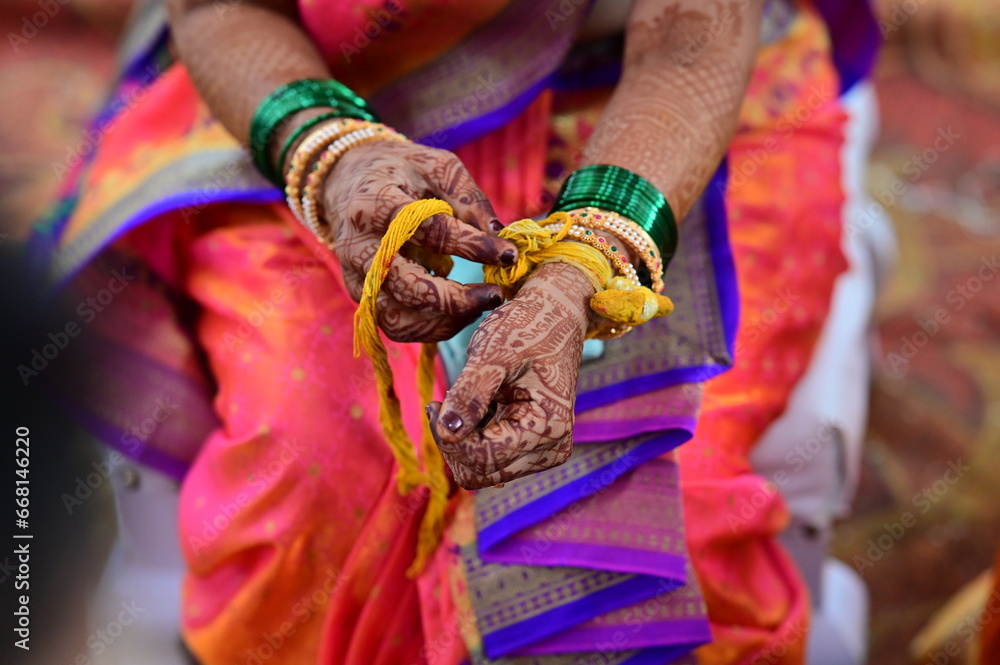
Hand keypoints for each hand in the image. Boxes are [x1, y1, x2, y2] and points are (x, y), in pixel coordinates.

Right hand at [322, 140, 516, 342]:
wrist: (347, 181)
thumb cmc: (401, 171)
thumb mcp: (436, 166)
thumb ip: (467, 197)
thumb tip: (499, 232)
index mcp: (376, 204)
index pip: (428, 230)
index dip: (472, 245)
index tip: (509, 254)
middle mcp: (361, 245)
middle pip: (408, 287)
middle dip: (457, 298)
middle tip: (496, 294)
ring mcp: (357, 276)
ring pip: (398, 318)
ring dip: (445, 321)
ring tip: (480, 305)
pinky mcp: (361, 297)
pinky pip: (395, 326)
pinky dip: (430, 327)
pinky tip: (459, 312)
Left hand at [426, 263, 592, 488]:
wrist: (555, 318)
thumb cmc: (528, 329)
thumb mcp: (494, 354)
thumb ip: (469, 394)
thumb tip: (447, 431)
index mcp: (547, 427)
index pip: (483, 458)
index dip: (449, 438)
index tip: (433, 405)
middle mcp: (550, 448)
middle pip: (480, 472)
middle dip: (454, 442)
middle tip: (441, 404)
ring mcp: (543, 451)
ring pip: (482, 471)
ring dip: (462, 441)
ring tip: (457, 402)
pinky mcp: (532, 447)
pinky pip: (491, 459)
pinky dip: (473, 438)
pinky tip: (471, 408)